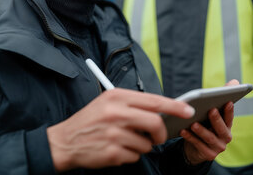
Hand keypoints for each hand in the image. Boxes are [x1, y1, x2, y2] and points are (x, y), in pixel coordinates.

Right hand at [47, 88, 194, 171]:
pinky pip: (135, 155)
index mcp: (117, 96)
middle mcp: (116, 113)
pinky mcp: (112, 152)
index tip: (188, 110)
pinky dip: (130, 155)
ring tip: (126, 141)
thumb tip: (162, 110)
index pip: (154, 100)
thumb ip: (133, 104)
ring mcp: (114, 133)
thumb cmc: (90, 121)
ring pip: (146, 143)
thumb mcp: (108, 102)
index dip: (175, 106)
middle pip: (155, 122)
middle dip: (161, 133)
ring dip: (142, 146)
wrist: (64, 141)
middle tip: (158, 136)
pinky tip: (116, 149)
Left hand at [181, 79, 238, 164]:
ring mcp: (217, 147)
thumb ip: (221, 97)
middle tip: (210, 109)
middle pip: (222, 128)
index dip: (230, 110)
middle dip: (216, 119)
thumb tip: (234, 81)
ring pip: (210, 138)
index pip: (230, 117)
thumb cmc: (205, 125)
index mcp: (227, 126)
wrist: (196, 149)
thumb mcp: (212, 112)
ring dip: (201, 130)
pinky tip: (182, 130)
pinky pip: (198, 145)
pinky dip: (190, 138)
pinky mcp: (208, 155)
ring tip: (193, 123)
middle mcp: (225, 137)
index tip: (228, 101)